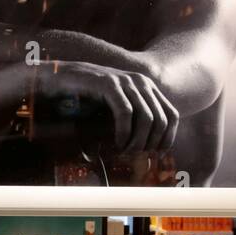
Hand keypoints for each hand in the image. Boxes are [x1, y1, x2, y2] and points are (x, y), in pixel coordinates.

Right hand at [55, 63, 178, 153]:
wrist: (63, 77)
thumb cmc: (89, 97)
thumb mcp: (116, 106)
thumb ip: (132, 120)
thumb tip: (146, 150)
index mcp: (147, 87)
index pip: (172, 115)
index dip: (168, 138)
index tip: (157, 155)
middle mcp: (141, 82)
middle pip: (160, 120)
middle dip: (150, 144)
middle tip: (135, 157)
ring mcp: (125, 82)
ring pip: (146, 118)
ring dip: (137, 142)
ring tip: (125, 153)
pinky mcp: (109, 84)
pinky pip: (125, 113)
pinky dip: (123, 132)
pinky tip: (117, 143)